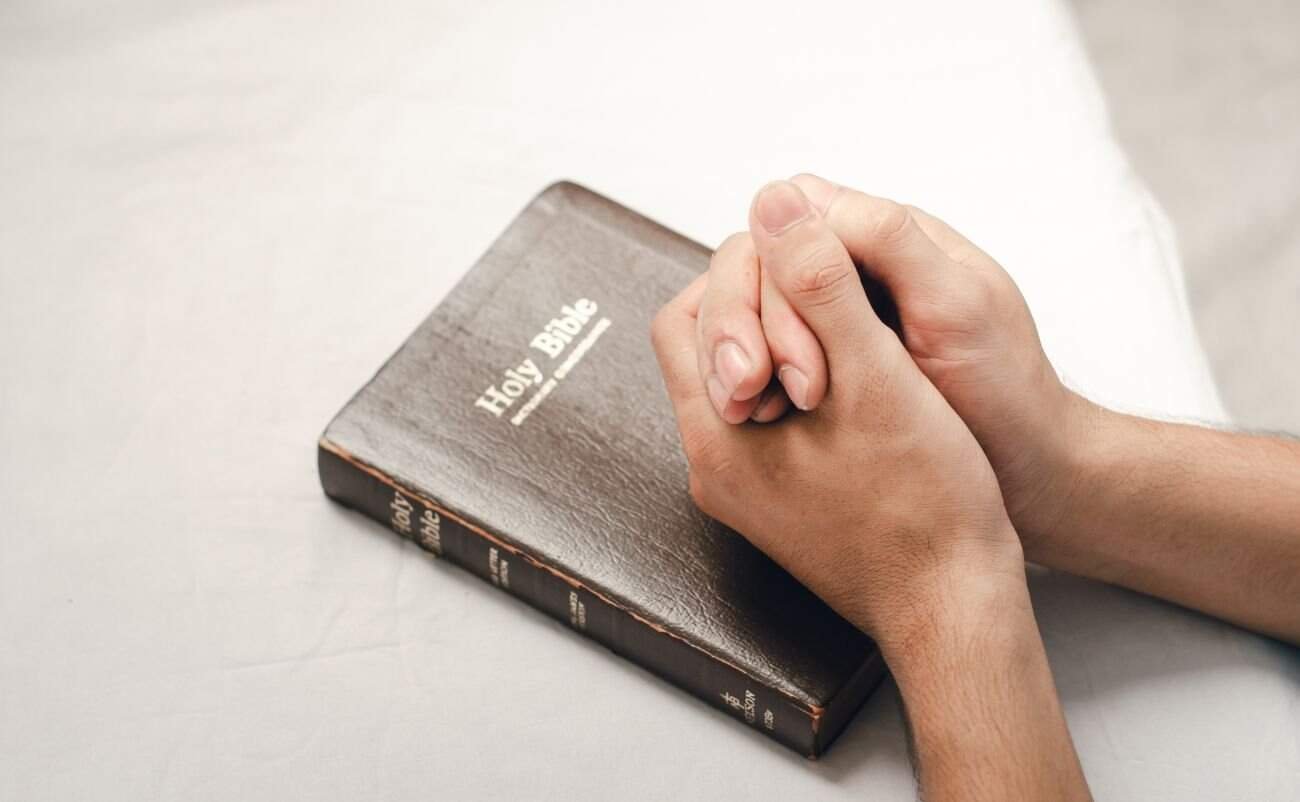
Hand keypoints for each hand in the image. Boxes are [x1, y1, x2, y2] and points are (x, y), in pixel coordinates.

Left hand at [652, 181, 1024, 651]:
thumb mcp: (876, 376)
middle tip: (828, 307)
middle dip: (761, 307)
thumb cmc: (926, 502)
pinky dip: (799, 385)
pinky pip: (766, 421)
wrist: (954, 604)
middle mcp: (713, 467)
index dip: (744, 278)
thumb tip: (773, 204)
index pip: (686, 316)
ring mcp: (743, 490)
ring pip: (738, 381)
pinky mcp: (777, 504)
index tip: (810, 276)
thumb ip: (819, 283)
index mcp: (715, 435)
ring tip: (848, 345)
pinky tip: (852, 383)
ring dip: (784, 343)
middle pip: (705, 346)